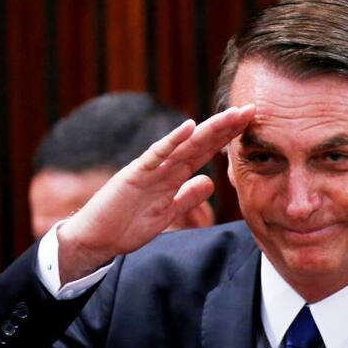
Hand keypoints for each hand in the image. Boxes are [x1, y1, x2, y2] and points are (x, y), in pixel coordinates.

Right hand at [57, 104, 254, 283]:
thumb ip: (187, 198)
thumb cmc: (127, 225)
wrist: (96, 238)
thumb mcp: (167, 213)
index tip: (250, 125)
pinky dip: (171, 141)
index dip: (227, 138)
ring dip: (208, 129)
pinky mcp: (134, 174)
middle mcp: (164, 167)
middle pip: (200, 143)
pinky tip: (187, 127)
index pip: (204, 152)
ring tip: (230, 115)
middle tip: (251, 109)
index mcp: (172, 175)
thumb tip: (209, 183)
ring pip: (183, 145)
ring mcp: (150, 168)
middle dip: (225, 127)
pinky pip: (155, 155)